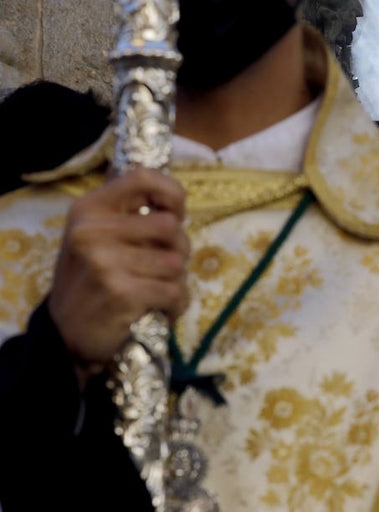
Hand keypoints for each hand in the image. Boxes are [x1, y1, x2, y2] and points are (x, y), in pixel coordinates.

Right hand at [48, 168, 189, 383]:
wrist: (66, 333)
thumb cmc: (91, 278)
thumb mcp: (97, 236)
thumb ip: (127, 212)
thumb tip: (170, 193)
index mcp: (89, 209)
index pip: (142, 178)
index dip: (172, 193)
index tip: (177, 213)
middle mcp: (92, 231)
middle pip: (171, 226)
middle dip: (179, 248)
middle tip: (164, 265)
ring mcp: (104, 262)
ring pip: (177, 263)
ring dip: (176, 281)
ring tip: (155, 289)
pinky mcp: (121, 292)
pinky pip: (175, 291)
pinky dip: (176, 304)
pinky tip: (159, 309)